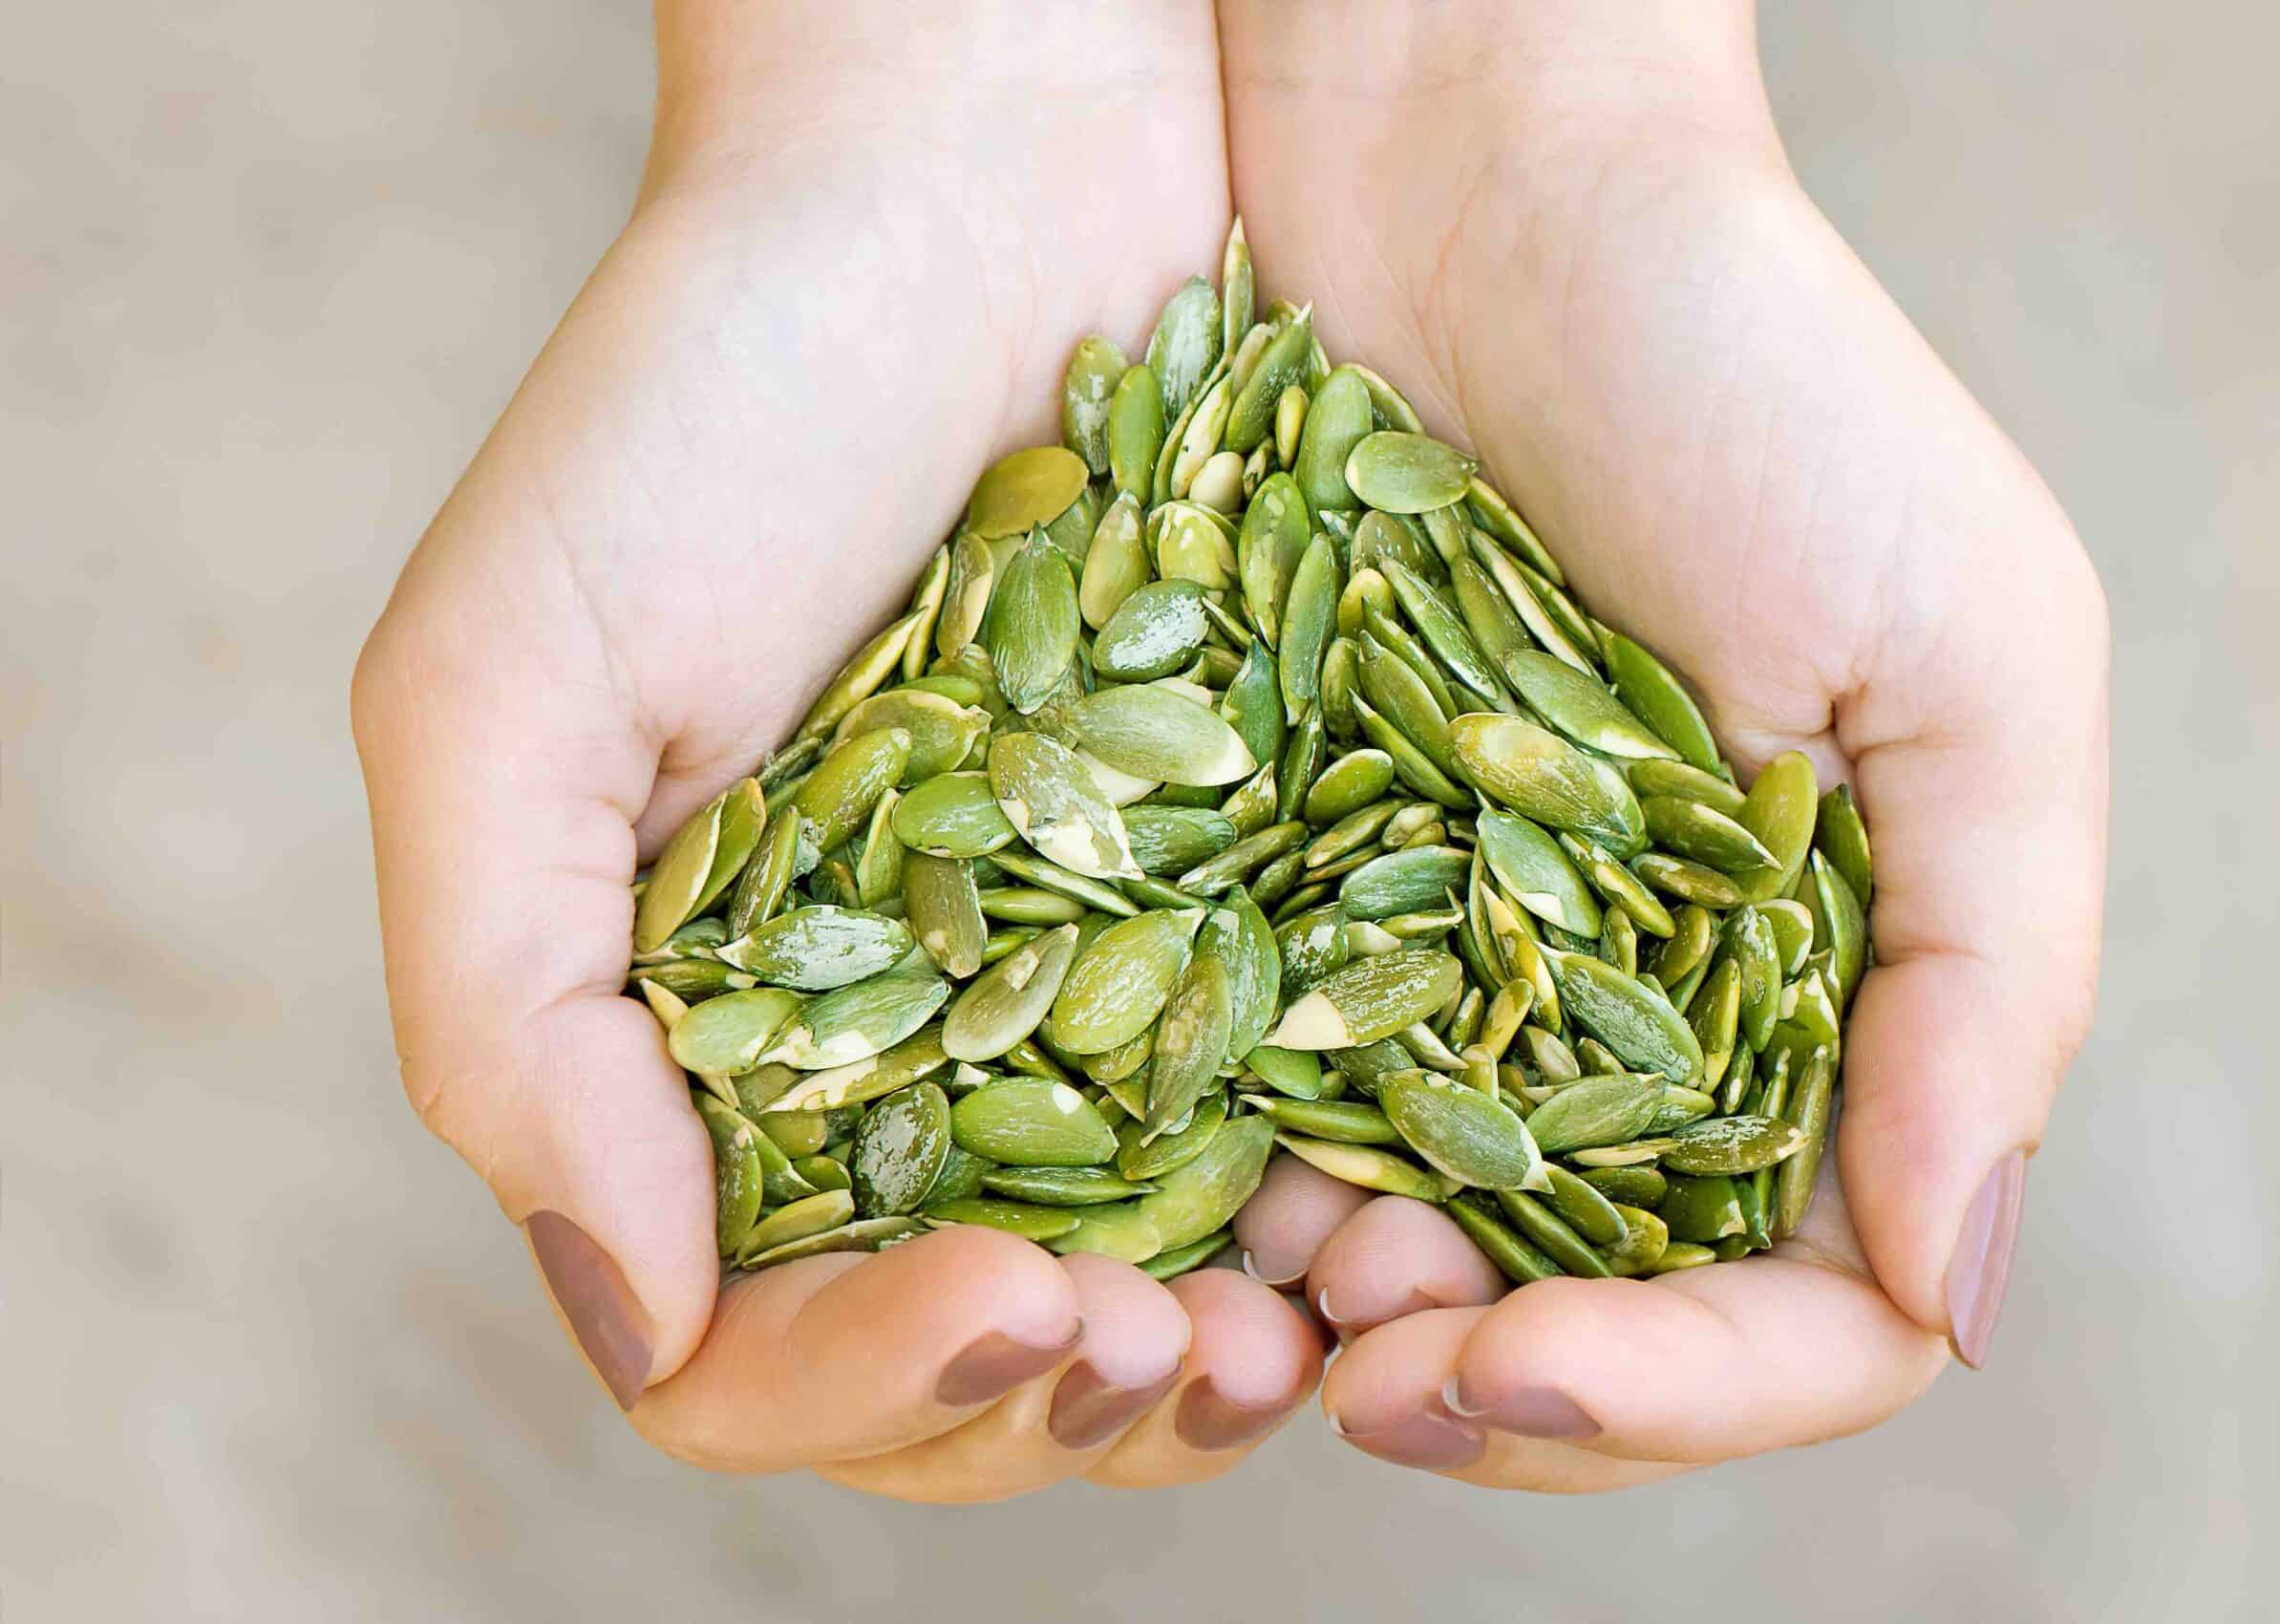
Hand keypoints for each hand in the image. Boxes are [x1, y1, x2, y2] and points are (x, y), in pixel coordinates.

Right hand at [352, 3, 1322, 1498]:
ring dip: (1216, 1363)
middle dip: (1063, 1406)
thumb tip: (628, 1305)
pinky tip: (1400, 1207)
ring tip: (1304, 1329)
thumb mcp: (513, 686)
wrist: (985, 162)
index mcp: (701, 1042)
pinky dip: (1337, 1207)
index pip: (747, 1344)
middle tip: (1181, 1353)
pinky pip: (1297, 1119)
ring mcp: (1081, 983)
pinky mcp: (1246, 894)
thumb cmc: (712, 393)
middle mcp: (892, 1046)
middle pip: (963, 1363)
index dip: (869, 1380)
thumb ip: (513, 1018)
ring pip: (1145, 1291)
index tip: (1015, 1301)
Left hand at [1217, 1, 2107, 1487]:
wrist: (1466, 176)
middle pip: (1600, 1314)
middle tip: (1359, 1357)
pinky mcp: (1304, 879)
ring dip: (1340, 1314)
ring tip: (1255, 1282)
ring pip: (1422, 1245)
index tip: (1524, 1366)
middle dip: (1488, 1380)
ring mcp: (1468, 958)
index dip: (1681, 1391)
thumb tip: (1955, 1284)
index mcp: (1844, 992)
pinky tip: (1178, 1167)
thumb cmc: (1749, 376)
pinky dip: (1233, 1166)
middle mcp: (1653, 1010)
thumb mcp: (1966, 650)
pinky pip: (1271, 1090)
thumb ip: (1995, 972)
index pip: (1803, 1309)